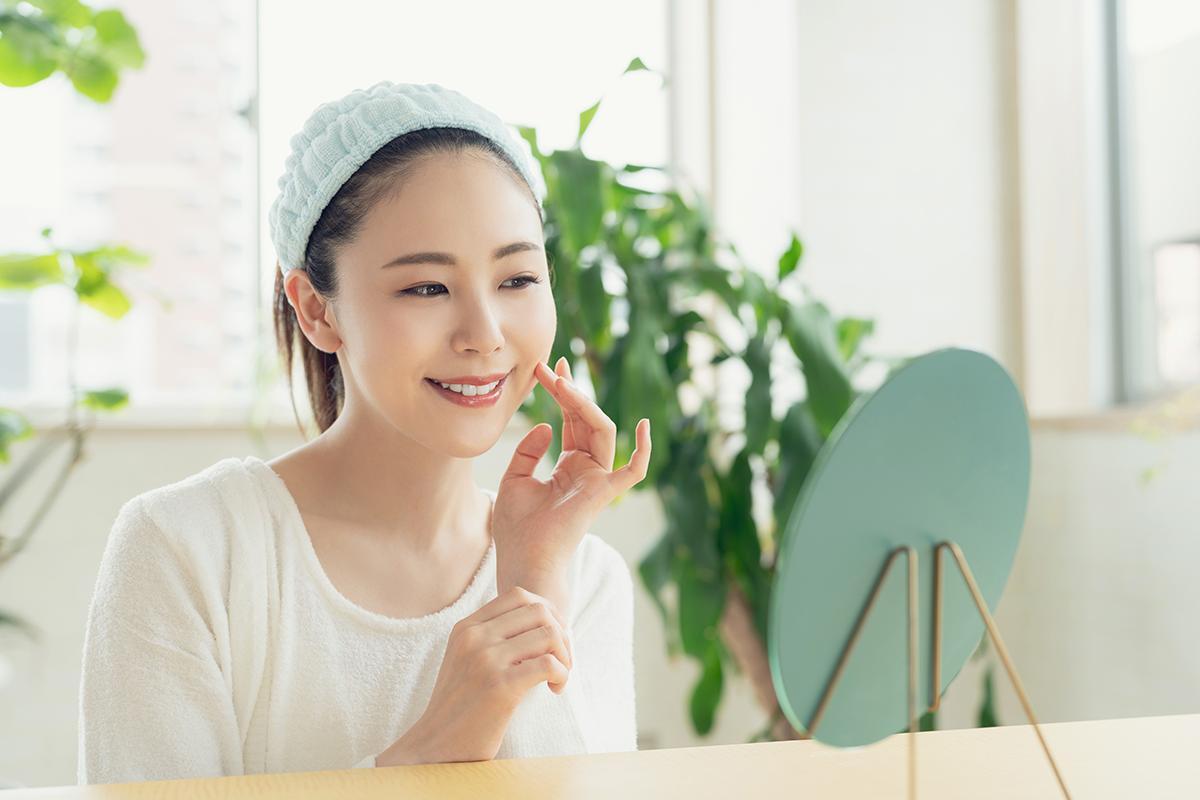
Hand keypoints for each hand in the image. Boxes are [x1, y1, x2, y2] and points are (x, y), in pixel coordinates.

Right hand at [379, 586, 573, 764]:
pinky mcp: (501, 687)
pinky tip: (555, 688)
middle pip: (539, 611)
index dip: (546, 613)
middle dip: (561, 633)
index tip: (551, 640)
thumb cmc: (459, 706)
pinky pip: (549, 664)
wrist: (435, 745)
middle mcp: (475, 638)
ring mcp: (486, 660)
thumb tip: (540, 621)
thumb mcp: (465, 659)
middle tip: (561, 659)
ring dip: (565, 655)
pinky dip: (562, 674)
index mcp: (466, 628)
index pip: (518, 595)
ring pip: (549, 634)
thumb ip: (490, 637)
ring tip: (559, 676)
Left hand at [493, 357, 651, 604]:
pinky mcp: (604, 493)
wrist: (523, 559)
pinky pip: (634, 472)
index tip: (546, 367)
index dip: (562, 393)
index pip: (572, 421)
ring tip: (561, 383)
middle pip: (587, 419)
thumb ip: (529, 451)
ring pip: (603, 430)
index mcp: (569, 467)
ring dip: (583, 404)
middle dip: (570, 390)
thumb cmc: (517, 529)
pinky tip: (644, 426)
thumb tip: (546, 426)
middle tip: (549, 367)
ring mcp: (598, 480)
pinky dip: (643, 451)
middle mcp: (588, 470)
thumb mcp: (514, 480)